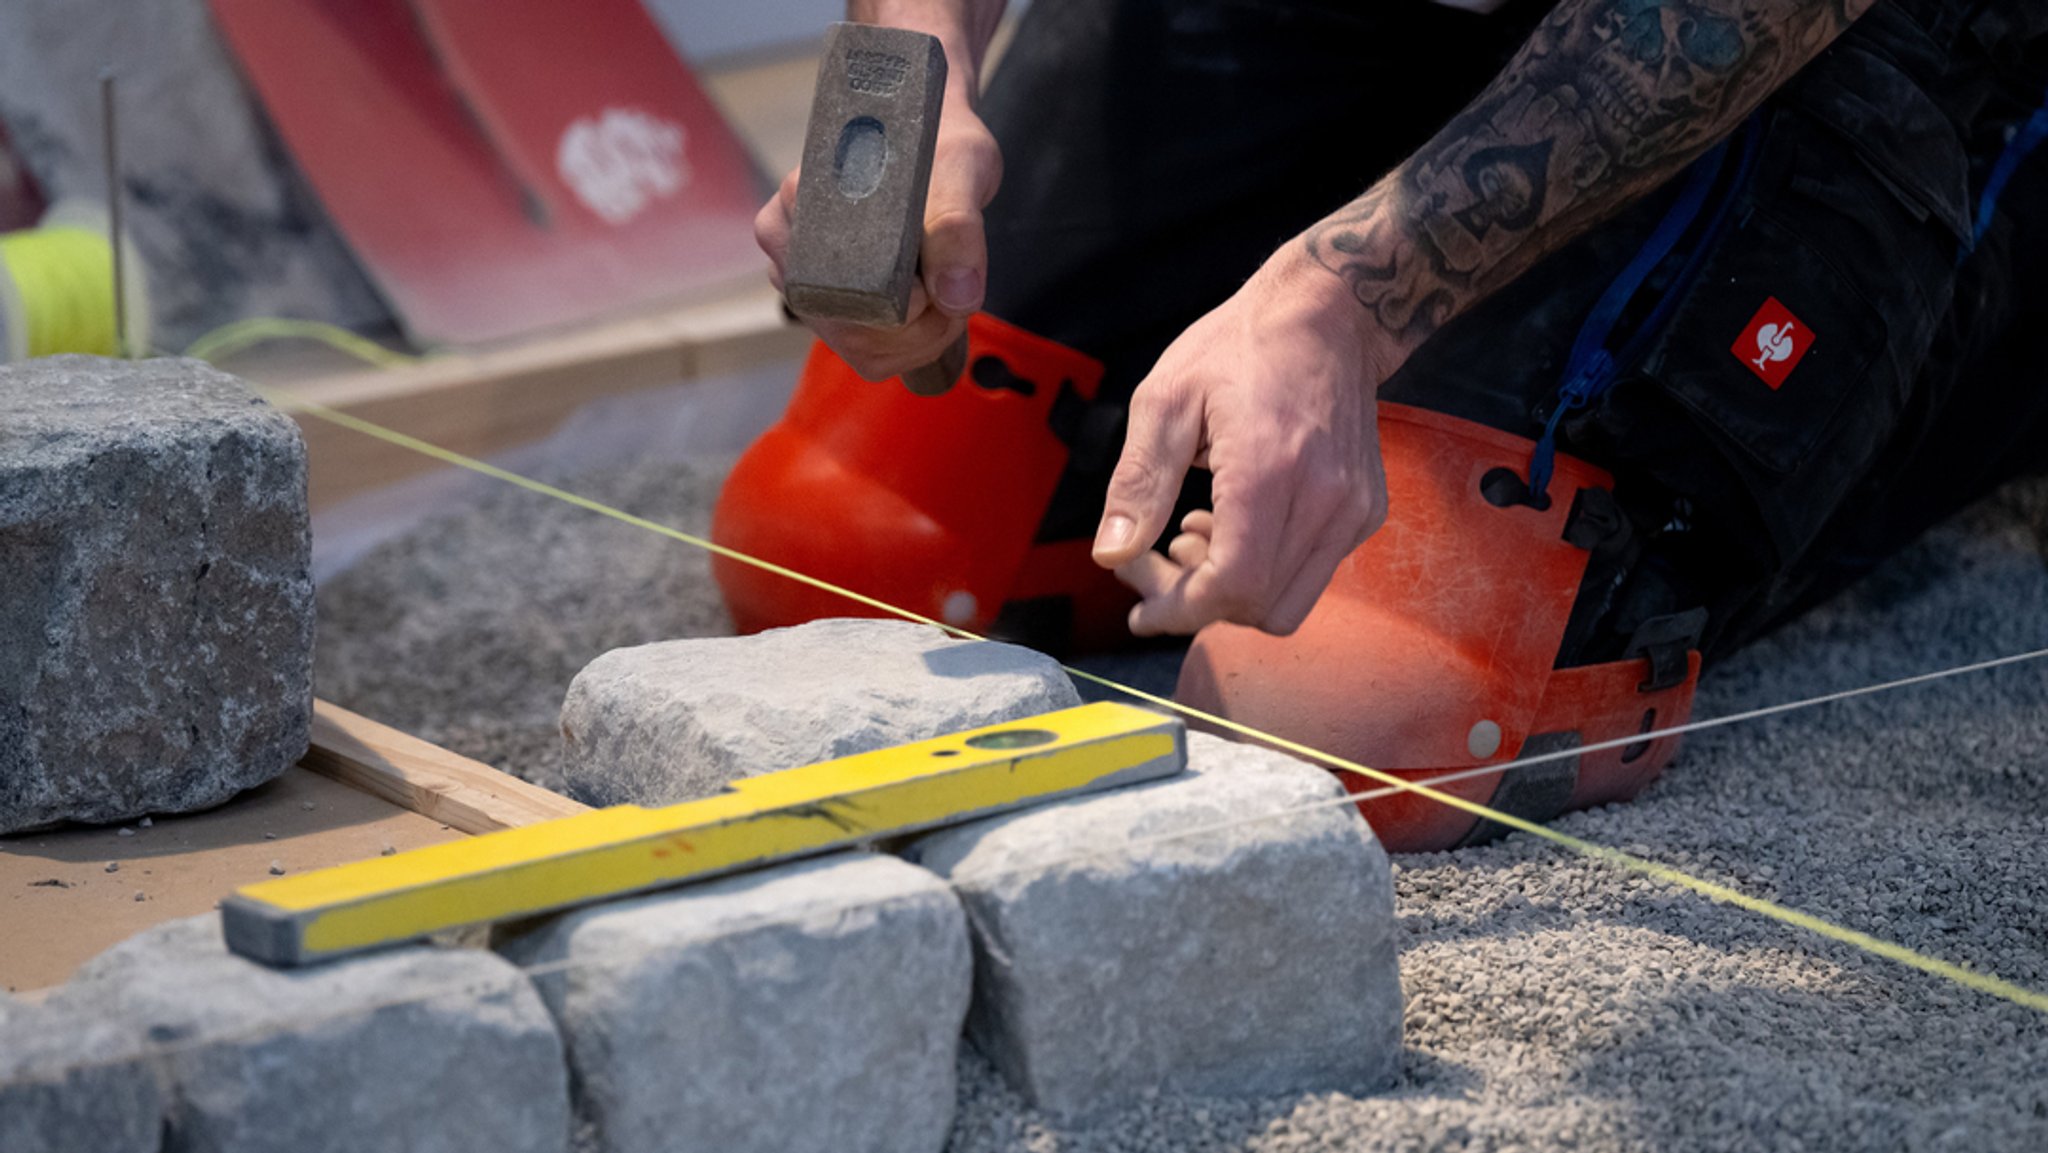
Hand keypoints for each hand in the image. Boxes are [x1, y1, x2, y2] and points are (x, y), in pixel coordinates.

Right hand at [754, 96, 1001, 381]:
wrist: (936, 142)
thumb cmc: (941, 145)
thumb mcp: (961, 167)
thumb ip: (957, 226)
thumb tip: (955, 297)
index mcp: (798, 201)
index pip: (840, 292)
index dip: (903, 307)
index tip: (940, 284)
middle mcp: (786, 245)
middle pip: (851, 330)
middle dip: (919, 328)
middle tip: (956, 290)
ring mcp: (803, 281)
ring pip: (863, 348)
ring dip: (922, 336)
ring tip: (947, 292)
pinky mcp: (827, 306)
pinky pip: (868, 352)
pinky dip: (913, 343)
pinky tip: (932, 307)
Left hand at [1091, 249, 1407, 635]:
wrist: (1330, 313)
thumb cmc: (1241, 347)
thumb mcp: (1166, 400)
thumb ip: (1138, 484)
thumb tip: (1110, 554)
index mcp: (1270, 470)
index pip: (1233, 585)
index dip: (1180, 610)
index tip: (1141, 606)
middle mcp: (1325, 499)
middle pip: (1256, 606)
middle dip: (1196, 602)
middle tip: (1156, 560)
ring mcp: (1352, 509)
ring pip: (1287, 604)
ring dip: (1231, 591)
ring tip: (1193, 535)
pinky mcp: (1364, 511)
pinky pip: (1310, 576)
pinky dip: (1264, 572)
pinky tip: (1233, 523)